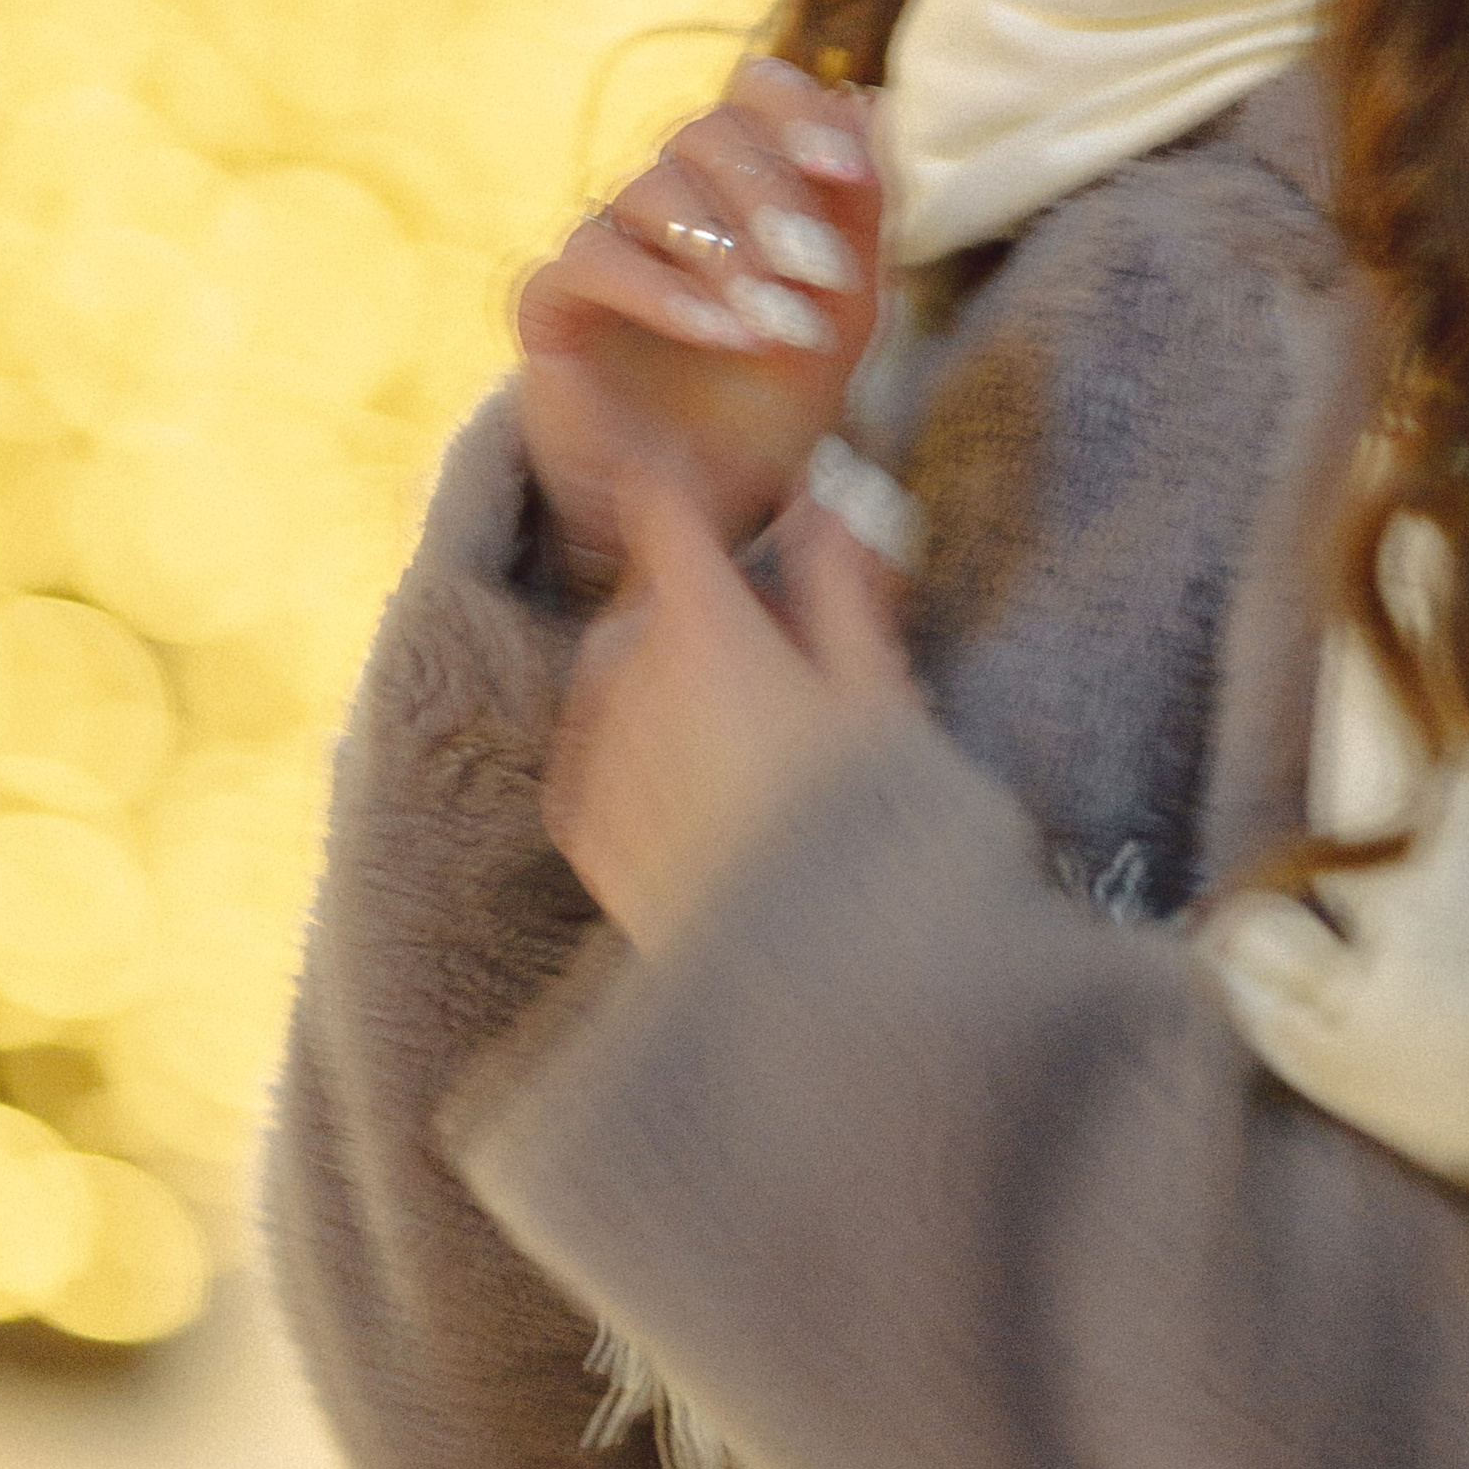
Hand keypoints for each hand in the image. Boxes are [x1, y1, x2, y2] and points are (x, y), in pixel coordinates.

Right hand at [515, 61, 884, 578]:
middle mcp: (665, 195)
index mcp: (738, 179)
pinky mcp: (551, 300)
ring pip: (650, 190)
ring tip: (777, 326)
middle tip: (821, 275)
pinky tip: (723, 333)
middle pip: (704, 134)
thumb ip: (862, 213)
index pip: (752, 89)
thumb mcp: (843, 313)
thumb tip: (871, 101)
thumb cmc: (775, 398)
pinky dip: (666, 293)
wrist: (699, 506)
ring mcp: (604, 240)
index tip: (845, 169)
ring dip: (728, 256)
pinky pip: (594, 260)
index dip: (794, 110)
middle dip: (774, 199)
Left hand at [543, 466, 916, 950]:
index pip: (662, 512)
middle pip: (646, 604)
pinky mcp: (587, 840)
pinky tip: (697, 786)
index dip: (677, 485)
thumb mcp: (881, 697)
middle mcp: (631, 683)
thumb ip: (843, 589)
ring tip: (744, 729)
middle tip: (773, 643)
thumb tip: (830, 504)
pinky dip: (632, 748)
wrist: (825, 988)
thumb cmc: (874, 829)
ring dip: (662, 676)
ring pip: (614, 680)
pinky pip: (595, 760)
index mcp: (707, 631)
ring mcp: (598, 763)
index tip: (697, 480)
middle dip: (696, 605)